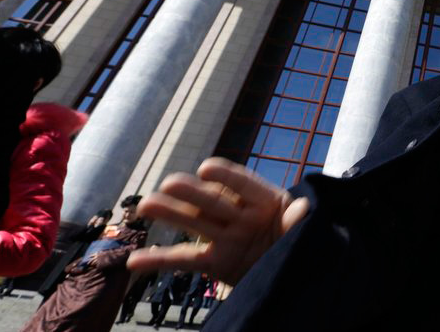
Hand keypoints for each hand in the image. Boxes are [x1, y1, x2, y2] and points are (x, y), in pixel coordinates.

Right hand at [127, 157, 308, 284]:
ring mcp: (225, 236)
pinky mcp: (214, 261)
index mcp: (266, 200)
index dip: (226, 177)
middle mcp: (241, 214)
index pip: (244, 184)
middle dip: (193, 193)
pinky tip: (134, 261)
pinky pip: (185, 260)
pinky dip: (160, 260)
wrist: (291, 269)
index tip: (206, 170)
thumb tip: (303, 208)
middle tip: (170, 184)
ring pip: (194, 222)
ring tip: (146, 205)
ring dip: (170, 214)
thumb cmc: (298, 239)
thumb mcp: (306, 230)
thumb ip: (301, 221)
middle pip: (213, 201)